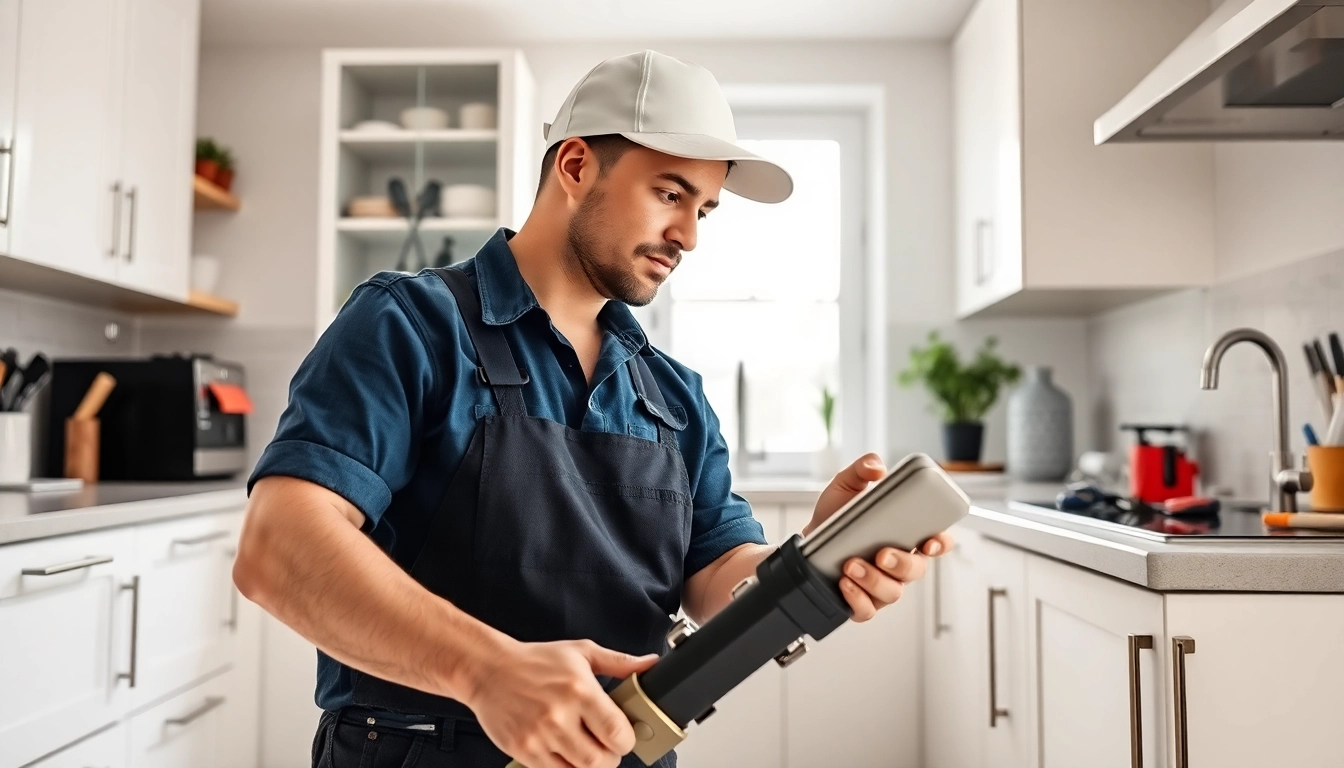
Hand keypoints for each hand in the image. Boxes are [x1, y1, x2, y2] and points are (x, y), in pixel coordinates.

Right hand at [464, 638, 656, 767]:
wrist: (488, 669)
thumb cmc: (536, 661)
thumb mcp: (581, 653)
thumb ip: (620, 663)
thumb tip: (651, 664)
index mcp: (580, 690)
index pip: (617, 732)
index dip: (626, 739)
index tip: (622, 734)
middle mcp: (560, 716)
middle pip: (601, 760)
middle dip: (610, 756)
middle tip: (605, 744)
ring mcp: (539, 736)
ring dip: (588, 764)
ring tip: (585, 748)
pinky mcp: (523, 750)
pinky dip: (565, 767)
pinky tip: (564, 752)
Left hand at [803, 452, 954, 622]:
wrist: (804, 543)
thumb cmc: (833, 517)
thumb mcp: (844, 486)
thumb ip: (861, 470)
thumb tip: (876, 467)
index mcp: (903, 536)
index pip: (936, 543)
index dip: (940, 544)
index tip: (930, 540)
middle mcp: (897, 564)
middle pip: (916, 570)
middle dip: (902, 563)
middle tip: (882, 553)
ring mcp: (880, 586)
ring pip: (893, 592)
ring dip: (874, 579)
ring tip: (851, 565)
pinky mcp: (860, 603)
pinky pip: (867, 610)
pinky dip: (858, 599)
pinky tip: (844, 584)